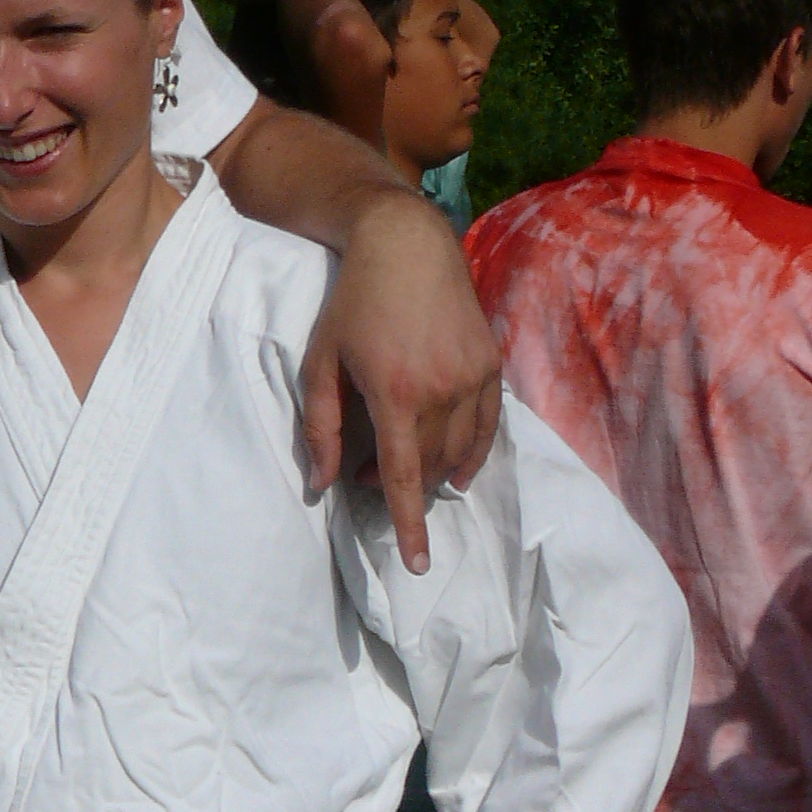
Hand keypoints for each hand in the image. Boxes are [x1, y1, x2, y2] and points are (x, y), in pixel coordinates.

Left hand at [299, 183, 500, 572]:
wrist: (407, 246)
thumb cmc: (352, 303)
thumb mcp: (321, 363)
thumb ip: (320, 427)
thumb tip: (322, 484)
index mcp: (397, 393)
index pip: (403, 477)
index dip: (408, 525)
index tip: (417, 565)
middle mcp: (443, 388)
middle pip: (431, 466)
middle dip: (405, 488)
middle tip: (369, 479)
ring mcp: (474, 375)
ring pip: (462, 450)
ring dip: (436, 472)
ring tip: (409, 471)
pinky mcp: (491, 363)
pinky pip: (488, 424)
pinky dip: (473, 451)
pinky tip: (456, 465)